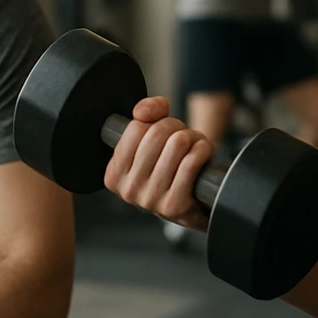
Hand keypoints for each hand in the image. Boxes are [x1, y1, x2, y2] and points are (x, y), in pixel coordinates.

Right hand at [105, 97, 213, 231]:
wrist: (194, 203)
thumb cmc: (170, 166)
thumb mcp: (152, 137)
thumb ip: (147, 111)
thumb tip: (142, 112)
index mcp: (114, 174)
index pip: (135, 128)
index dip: (156, 121)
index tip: (163, 131)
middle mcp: (128, 190)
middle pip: (156, 134)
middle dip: (176, 127)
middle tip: (182, 136)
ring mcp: (150, 200)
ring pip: (176, 144)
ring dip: (192, 137)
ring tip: (192, 145)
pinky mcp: (174, 205)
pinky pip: (190, 162)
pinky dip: (202, 149)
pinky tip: (203, 153)